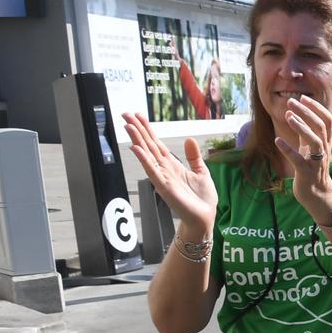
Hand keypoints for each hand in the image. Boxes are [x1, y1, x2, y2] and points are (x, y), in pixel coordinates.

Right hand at [121, 114, 217, 235]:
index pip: (156, 143)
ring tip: (128, 125)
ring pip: (147, 154)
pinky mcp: (164, 187)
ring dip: (137, 140)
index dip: (148, 129)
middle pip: (148, 145)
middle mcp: (164, 169)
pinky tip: (136, 148)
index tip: (138, 116)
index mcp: (172, 165)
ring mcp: (162, 177)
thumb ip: (194, 156)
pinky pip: (152, 170)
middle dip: (138, 129)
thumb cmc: (202, 199)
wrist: (205, 218)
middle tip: (126, 114)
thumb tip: (189, 139)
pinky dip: (144, 159)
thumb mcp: (202, 172)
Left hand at [274, 94, 331, 222]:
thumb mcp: (310, 149)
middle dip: (306, 112)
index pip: (327, 120)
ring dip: (301, 127)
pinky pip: (298, 160)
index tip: (302, 98)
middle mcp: (323, 150)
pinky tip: (277, 141)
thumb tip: (295, 114)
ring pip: (314, 141)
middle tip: (291, 101)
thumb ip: (305, 133)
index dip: (316, 107)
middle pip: (321, 126)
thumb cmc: (311, 170)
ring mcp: (316, 162)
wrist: (317, 196)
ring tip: (288, 116)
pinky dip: (288, 149)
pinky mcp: (306, 173)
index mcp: (325, 143)